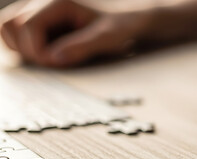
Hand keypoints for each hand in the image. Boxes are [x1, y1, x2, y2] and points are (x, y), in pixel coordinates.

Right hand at [0, 0, 196, 66]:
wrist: (134, 17)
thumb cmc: (123, 23)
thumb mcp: (109, 37)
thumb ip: (82, 46)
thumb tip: (53, 59)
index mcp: (58, 2)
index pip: (25, 27)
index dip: (35, 50)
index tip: (55, 63)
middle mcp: (45, 3)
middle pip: (9, 26)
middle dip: (25, 48)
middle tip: (51, 62)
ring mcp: (43, 12)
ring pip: (11, 30)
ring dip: (24, 49)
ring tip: (51, 59)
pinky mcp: (47, 23)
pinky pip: (24, 35)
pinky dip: (30, 48)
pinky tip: (53, 56)